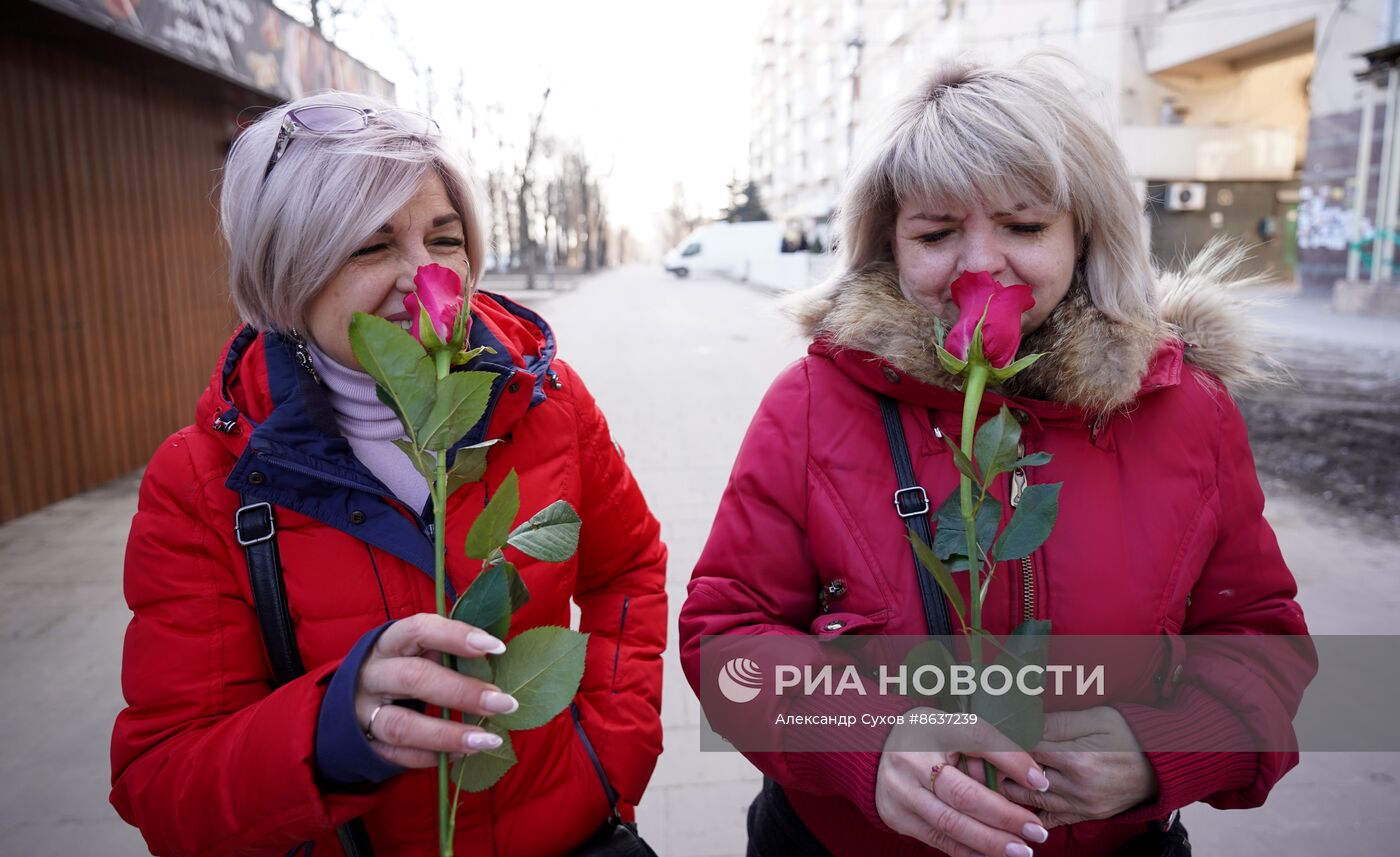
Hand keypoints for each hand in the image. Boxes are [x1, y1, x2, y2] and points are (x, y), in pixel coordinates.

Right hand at [355, 613, 517, 767]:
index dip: (457, 636)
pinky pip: (399, 754)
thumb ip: (449, 651)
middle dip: (463, 692)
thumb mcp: (417, 650)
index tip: (497, 647)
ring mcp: (364, 712)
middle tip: (504, 703)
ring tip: (488, 739)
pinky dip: (433, 756)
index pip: (420, 630)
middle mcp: (372, 674)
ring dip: (450, 734)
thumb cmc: (402, 667)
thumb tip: (498, 658)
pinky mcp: (366, 744)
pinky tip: (463, 754)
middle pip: (414, 678)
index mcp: (389, 642)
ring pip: (403, 725)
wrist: (352, 700)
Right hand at [876, 708, 1051, 856]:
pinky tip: (991, 855)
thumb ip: (987, 751)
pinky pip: (937, 839)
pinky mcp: (896, 816)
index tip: (1041, 782)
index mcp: (932, 728)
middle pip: (963, 794)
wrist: (873, 749)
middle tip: (1035, 831)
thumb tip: (1029, 780)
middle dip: (1004, 816)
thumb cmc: (928, 737)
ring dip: (990, 842)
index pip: (977, 739)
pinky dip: (967, 850)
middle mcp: (912, 759)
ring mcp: (900, 790)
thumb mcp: (955, 730)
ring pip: (951, 823)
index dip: (1011, 761)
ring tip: (1021, 851)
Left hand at [999, 707, 1157, 827]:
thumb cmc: (1131, 733)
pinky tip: (1014, 804)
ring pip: (1032, 801)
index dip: (1004, 741)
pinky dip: (1031, 813)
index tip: (984, 734)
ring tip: (989, 775)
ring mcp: (1082, 805)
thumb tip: (1023, 721)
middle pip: (1023, 778)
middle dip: (1000, 767)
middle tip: (977, 756)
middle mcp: (1077, 787)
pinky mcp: (1088, 815)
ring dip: (1008, 789)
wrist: (1165, 764)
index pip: (1026, 750)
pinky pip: (1051, 820)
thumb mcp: (1097, 717)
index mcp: (1077, 758)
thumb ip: (1058, 722)